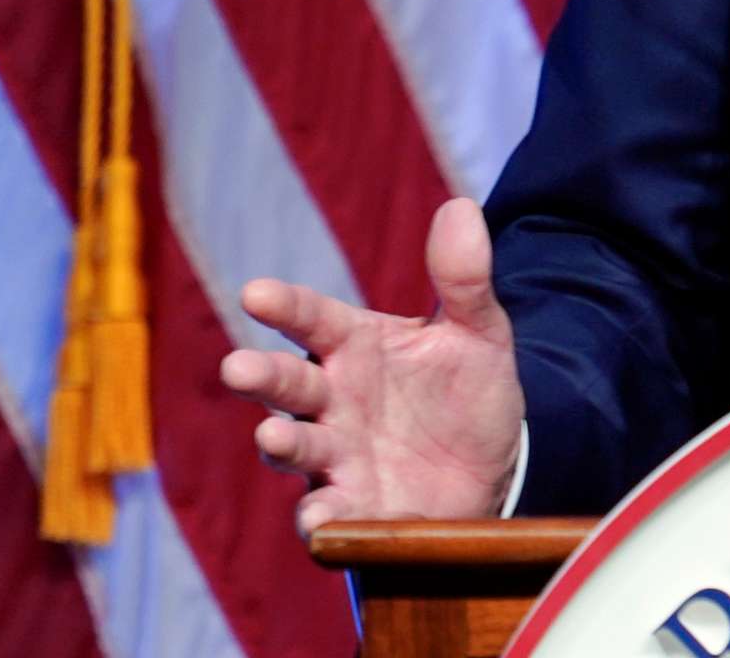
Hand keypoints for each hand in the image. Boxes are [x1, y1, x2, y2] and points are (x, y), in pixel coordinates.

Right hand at [220, 197, 527, 534]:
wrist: (492, 463)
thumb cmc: (467, 389)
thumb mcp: (478, 331)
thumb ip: (464, 278)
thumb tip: (460, 207)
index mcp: (355, 345)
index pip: (312, 318)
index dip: (285, 307)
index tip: (255, 293)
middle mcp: (333, 399)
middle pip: (288, 384)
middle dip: (261, 376)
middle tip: (238, 367)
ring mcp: (337, 455)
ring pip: (295, 448)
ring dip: (281, 444)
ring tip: (273, 436)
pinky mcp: (353, 507)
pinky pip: (328, 514)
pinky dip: (320, 519)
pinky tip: (318, 521)